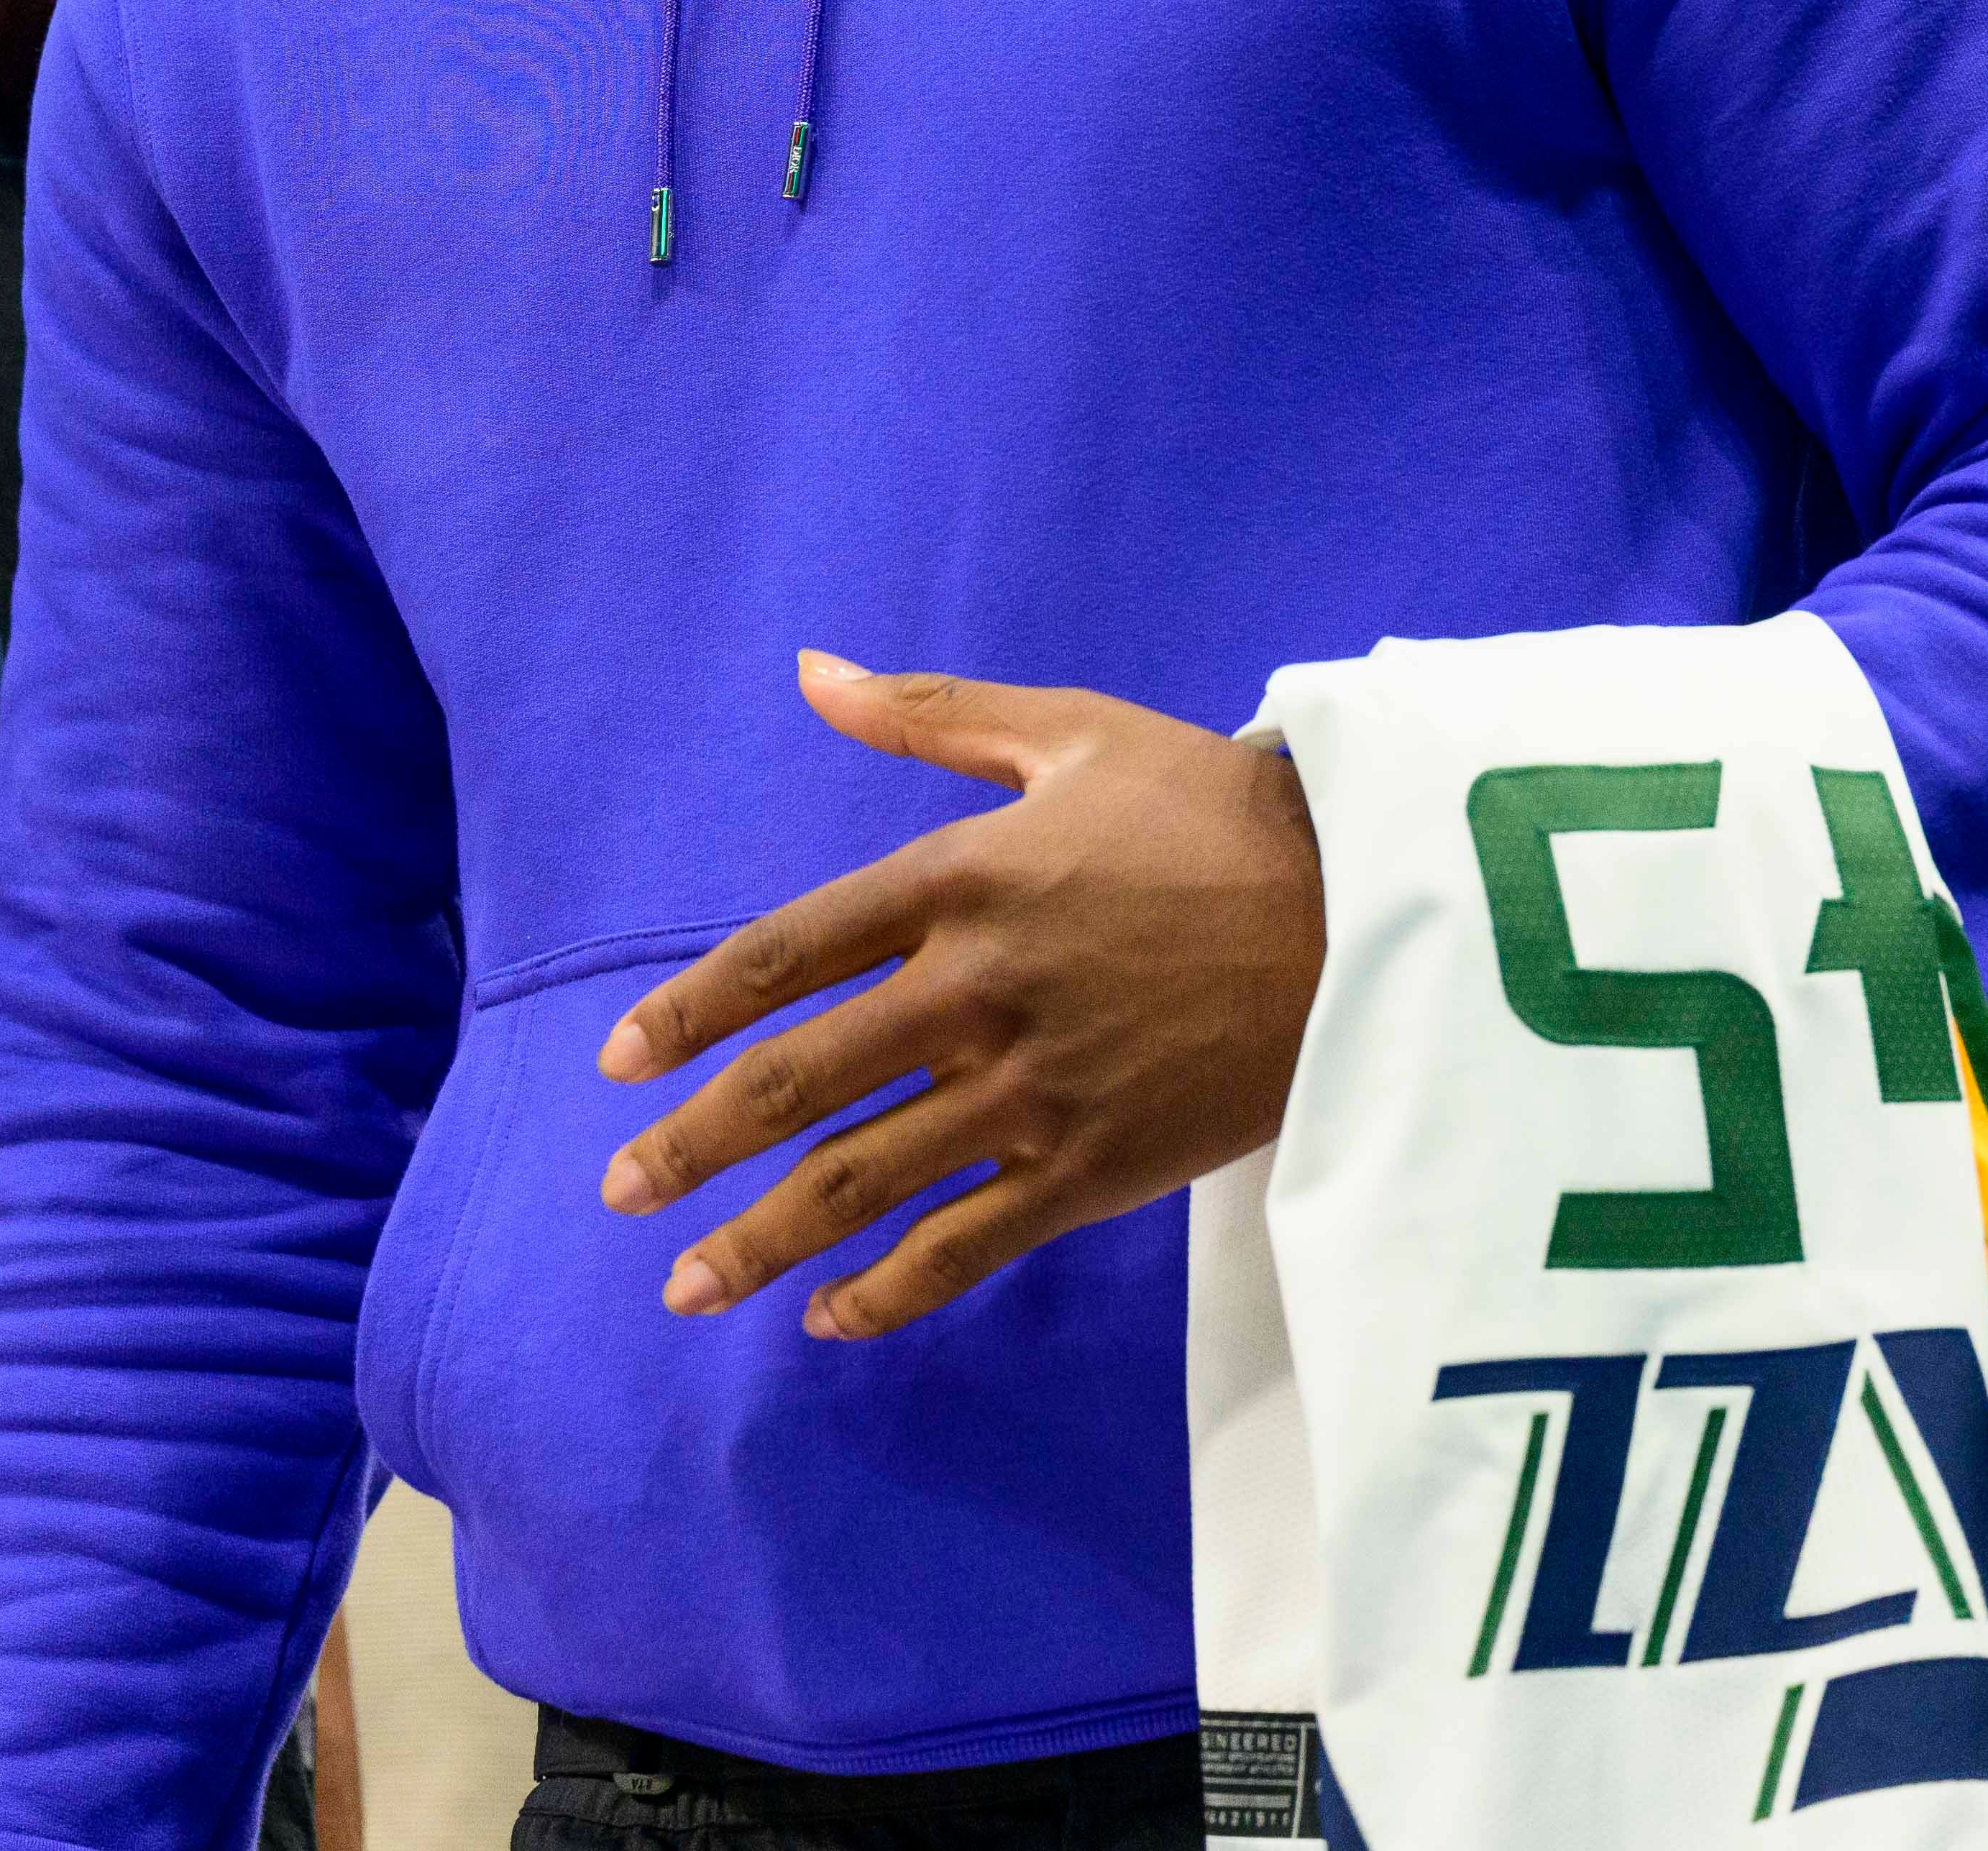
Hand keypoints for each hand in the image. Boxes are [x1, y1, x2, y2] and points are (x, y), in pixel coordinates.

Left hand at [594, 651, 1323, 1340]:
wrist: (1370, 912)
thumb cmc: (1217, 811)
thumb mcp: (1073, 733)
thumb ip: (930, 712)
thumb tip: (810, 671)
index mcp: (959, 877)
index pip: (781, 955)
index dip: (687, 1015)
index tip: (617, 1064)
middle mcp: (976, 991)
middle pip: (795, 1082)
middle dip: (692, 1146)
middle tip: (622, 1189)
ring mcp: (1033, 1090)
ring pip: (862, 1180)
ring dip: (761, 1239)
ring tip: (685, 1283)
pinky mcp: (1095, 1167)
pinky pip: (966, 1245)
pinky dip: (889, 1290)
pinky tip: (832, 1316)